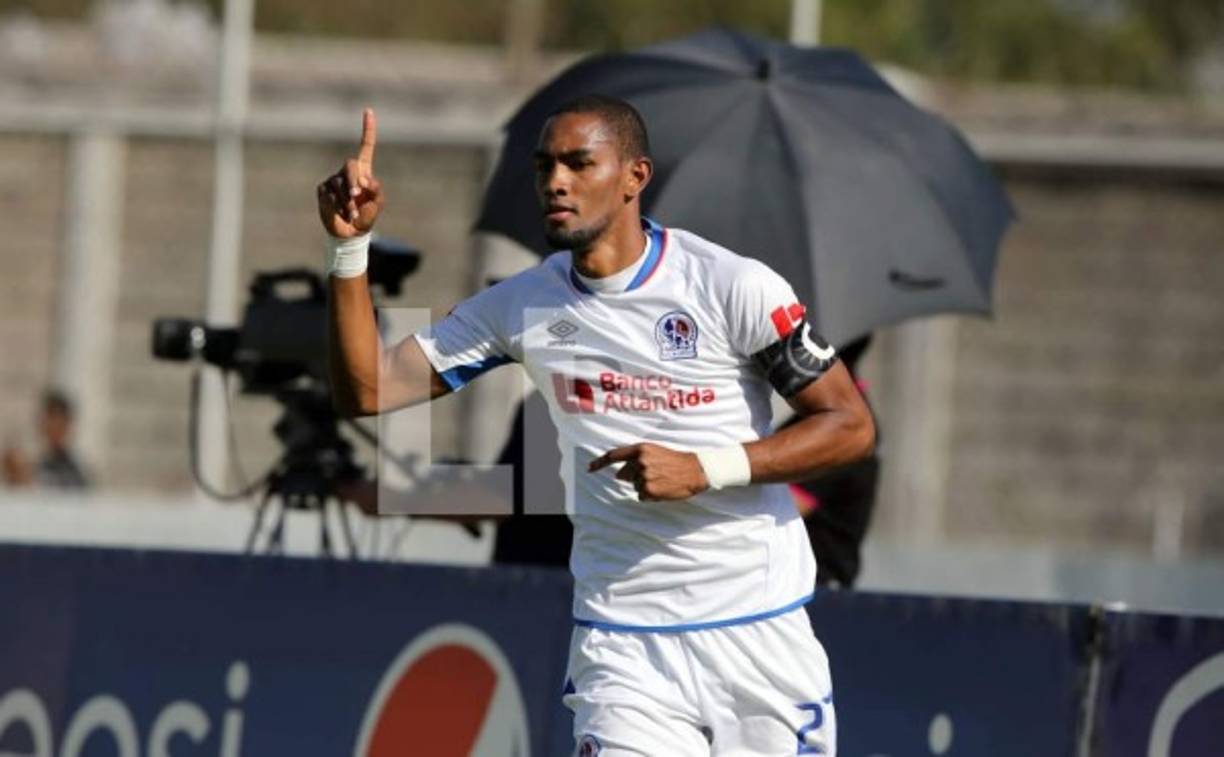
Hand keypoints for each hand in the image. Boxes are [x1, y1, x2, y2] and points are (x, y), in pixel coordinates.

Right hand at [316, 108, 384, 237]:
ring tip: (352, 214)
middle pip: (350, 166)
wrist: (350, 233)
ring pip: (339, 184)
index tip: (368, 110)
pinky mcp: (323, 190)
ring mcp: (334, 180)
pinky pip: (329, 194)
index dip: (368, 130)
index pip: (366, 146)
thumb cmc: (366, 217)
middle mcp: (348, 172)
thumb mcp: (377, 204)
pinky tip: (342, 213)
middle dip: (354, 181)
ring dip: (348, 201)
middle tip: (358, 194)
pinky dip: (338, 205)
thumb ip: (377, 190)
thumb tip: (365, 179)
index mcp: (364, 171)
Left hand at [588, 443, 708, 500]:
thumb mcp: (655, 453)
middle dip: (635, 477)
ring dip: (646, 486)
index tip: (589, 468)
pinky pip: (642, 496)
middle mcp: (640, 462)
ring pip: (636, 486)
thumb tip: (618, 475)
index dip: (599, 463)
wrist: (695, 470)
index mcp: (641, 449)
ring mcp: (643, 476)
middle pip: (626, 475)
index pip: (614, 455)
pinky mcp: (648, 490)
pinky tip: (663, 488)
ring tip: (663, 480)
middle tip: (657, 474)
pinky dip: (651, 495)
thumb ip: (635, 460)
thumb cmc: (675, 461)